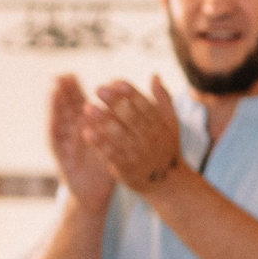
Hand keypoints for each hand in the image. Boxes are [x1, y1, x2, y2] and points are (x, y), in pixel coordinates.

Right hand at [48, 74, 114, 209]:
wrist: (94, 192)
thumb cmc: (104, 165)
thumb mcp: (111, 141)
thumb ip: (115, 122)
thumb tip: (126, 103)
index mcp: (83, 127)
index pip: (76, 104)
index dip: (72, 90)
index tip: (69, 74)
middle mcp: (71, 133)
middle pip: (64, 110)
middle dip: (61, 94)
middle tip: (59, 76)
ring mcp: (64, 145)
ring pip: (58, 122)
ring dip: (54, 107)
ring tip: (52, 90)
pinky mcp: (61, 158)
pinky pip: (57, 143)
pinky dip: (56, 131)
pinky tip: (53, 119)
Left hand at [84, 76, 186, 193]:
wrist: (167, 183)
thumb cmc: (165, 147)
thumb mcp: (170, 123)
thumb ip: (162, 99)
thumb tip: (154, 75)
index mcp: (160, 124)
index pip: (145, 105)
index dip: (130, 92)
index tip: (115, 82)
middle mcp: (151, 137)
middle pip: (131, 117)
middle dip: (114, 102)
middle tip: (97, 89)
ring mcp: (139, 153)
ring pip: (120, 135)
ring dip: (103, 120)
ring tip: (87, 107)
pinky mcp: (127, 168)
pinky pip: (112, 154)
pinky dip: (99, 143)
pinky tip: (87, 132)